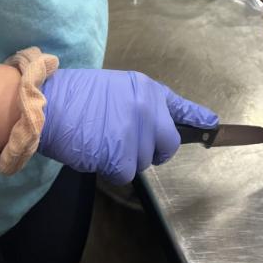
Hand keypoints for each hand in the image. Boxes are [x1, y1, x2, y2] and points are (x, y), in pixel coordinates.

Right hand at [37, 68, 217, 184]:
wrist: (49, 104)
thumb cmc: (75, 96)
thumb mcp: (114, 89)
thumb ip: (137, 104)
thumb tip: (149, 126)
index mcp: (146, 89)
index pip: (179, 107)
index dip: (197, 117)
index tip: (213, 125)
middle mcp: (148, 109)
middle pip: (168, 143)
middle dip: (153, 151)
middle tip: (130, 148)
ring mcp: (137, 132)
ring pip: (144, 161)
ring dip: (125, 159)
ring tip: (101, 142)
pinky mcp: (124, 154)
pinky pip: (126, 173)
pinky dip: (111, 170)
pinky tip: (96, 153)